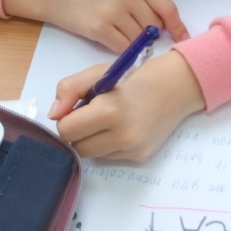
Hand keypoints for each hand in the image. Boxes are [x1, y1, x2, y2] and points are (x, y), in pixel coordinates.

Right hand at [3, 0, 188, 51]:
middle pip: (154, 27)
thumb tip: (165, 29)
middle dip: (148, 36)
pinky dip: (120, 50)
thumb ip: (143, 3)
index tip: (183, 39)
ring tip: (118, 33)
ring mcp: (114, 11)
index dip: (178, 27)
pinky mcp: (100, 28)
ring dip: (133, 44)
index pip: (167, 8)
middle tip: (133, 34)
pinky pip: (123, 48)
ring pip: (139, 40)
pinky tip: (110, 40)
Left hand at [49, 51, 205, 161]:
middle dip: (77, 131)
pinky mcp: (140, 158)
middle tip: (91, 113)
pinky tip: (122, 127)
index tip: (77, 107)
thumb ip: (70, 89)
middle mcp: (122, 135)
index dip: (66, 118)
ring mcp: (132, 149)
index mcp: (109, 110)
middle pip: (76, 147)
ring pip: (91, 155)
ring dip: (91, 139)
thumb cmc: (135, 75)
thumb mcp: (99, 73)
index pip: (66, 130)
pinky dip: (108, 144)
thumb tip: (53, 115)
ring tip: (107, 119)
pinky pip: (109, 156)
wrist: (177, 86)